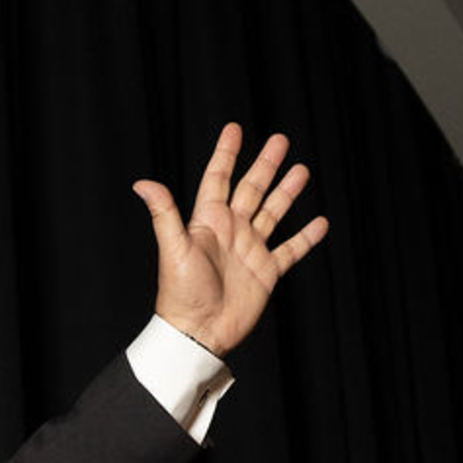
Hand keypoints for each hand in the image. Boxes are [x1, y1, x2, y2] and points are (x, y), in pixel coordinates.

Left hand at [133, 123, 328, 357]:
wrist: (198, 333)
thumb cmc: (180, 294)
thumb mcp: (173, 248)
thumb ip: (164, 213)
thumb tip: (142, 183)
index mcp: (208, 222)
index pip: (218, 178)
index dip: (226, 153)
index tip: (234, 129)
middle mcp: (231, 231)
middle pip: (251, 189)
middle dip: (265, 165)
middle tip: (280, 140)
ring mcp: (250, 250)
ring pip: (273, 213)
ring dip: (287, 192)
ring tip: (302, 170)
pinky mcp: (266, 272)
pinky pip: (290, 249)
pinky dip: (306, 237)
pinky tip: (321, 223)